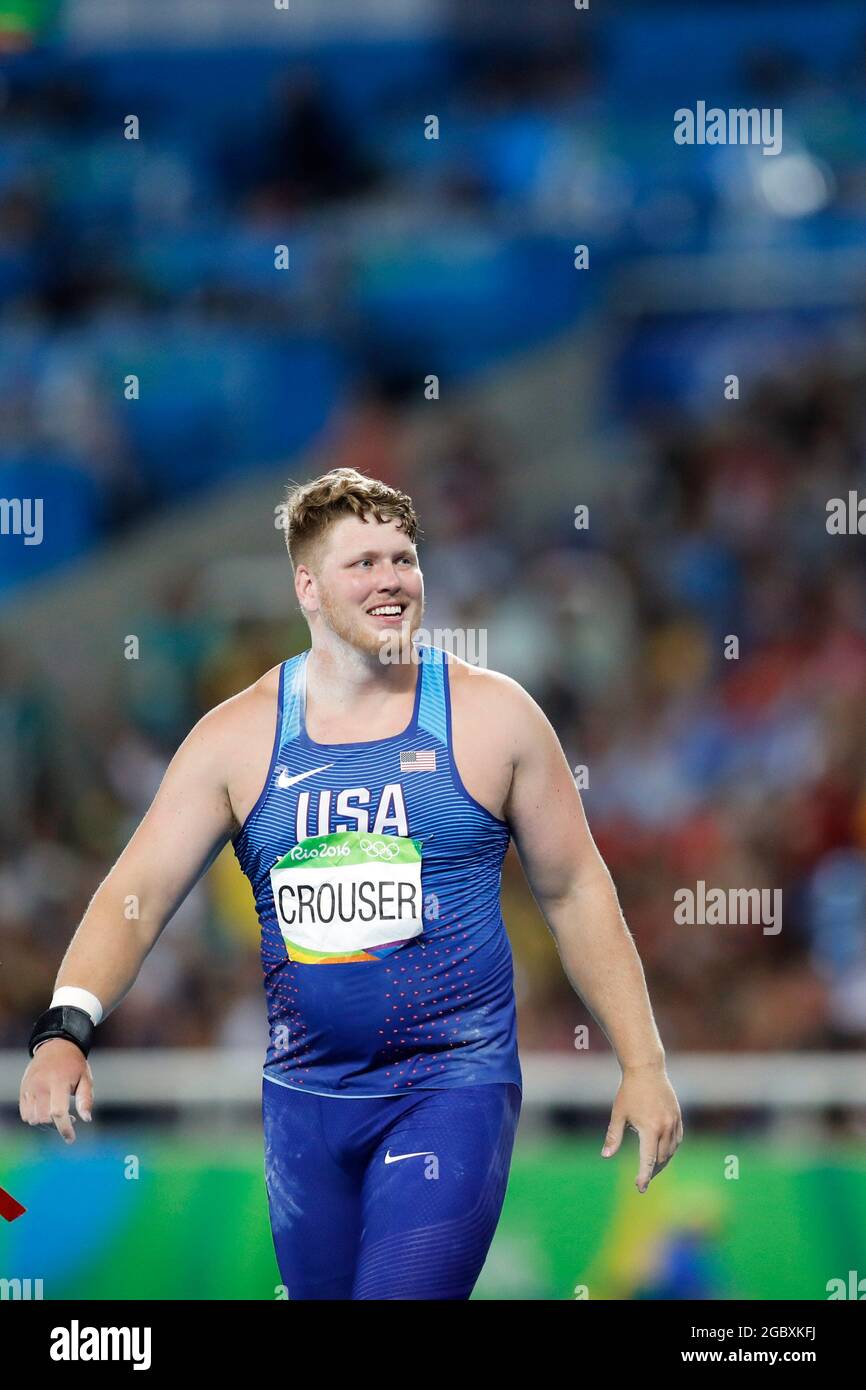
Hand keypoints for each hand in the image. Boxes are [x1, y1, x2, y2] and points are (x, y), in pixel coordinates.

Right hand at [19, 1038, 93, 1144]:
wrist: (56, 1046)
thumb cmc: (74, 1064)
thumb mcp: (86, 1078)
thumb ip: (86, 1099)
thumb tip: (87, 1120)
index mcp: (58, 1082)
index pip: (58, 1112)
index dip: (64, 1129)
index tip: (71, 1139)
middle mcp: (41, 1085)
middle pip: (44, 1118)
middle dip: (57, 1125)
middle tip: (69, 1117)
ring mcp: (29, 1087)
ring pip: (33, 1119)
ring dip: (45, 1122)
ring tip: (57, 1112)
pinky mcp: (23, 1089)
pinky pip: (25, 1113)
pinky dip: (34, 1117)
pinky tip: (46, 1109)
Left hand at [601, 1063, 681, 1192]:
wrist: (646, 1070)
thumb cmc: (629, 1092)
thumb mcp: (618, 1114)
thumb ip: (613, 1136)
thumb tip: (605, 1156)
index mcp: (650, 1129)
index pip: (647, 1160)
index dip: (644, 1176)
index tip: (640, 1188)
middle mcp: (665, 1128)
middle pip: (660, 1159)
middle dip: (652, 1172)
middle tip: (642, 1180)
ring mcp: (674, 1122)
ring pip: (670, 1151)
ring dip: (661, 1163)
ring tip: (651, 1170)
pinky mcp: (678, 1117)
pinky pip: (677, 1140)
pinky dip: (670, 1150)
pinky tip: (663, 1154)